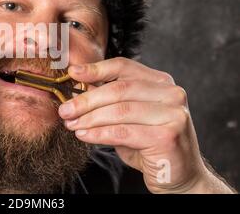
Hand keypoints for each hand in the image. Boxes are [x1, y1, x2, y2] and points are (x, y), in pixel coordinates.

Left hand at [59, 57, 233, 193]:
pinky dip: (99, 134)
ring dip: (89, 118)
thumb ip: (109, 101)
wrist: (178, 175)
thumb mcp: (127, 117)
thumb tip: (77, 88)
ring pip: (119, 111)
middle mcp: (171, 93)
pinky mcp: (168, 136)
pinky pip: (123, 132)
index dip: (96, 68)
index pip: (124, 67)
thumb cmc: (148, 143)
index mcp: (161, 82)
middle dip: (86, 100)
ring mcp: (172, 114)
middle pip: (119, 89)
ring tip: (71, 125)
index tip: (73, 73)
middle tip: (65, 110)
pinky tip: (84, 136)